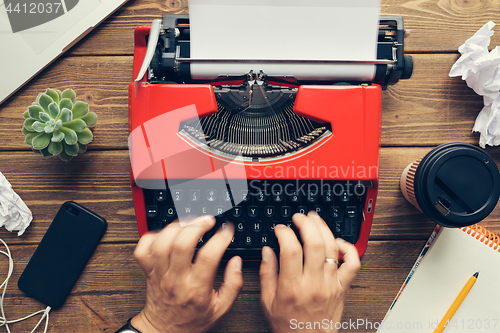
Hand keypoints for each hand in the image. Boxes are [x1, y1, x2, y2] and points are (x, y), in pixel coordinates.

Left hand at [131, 216, 242, 332]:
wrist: (164, 332)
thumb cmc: (193, 320)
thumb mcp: (222, 308)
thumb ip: (233, 284)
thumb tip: (236, 261)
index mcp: (197, 288)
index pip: (209, 256)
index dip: (220, 238)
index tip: (227, 230)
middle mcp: (176, 279)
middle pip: (182, 244)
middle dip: (196, 226)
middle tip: (207, 220)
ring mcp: (159, 274)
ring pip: (162, 243)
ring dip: (176, 227)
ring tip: (189, 222)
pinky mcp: (148, 272)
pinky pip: (143, 250)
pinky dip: (151, 236)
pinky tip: (166, 234)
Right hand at [260, 211, 360, 332]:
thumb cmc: (288, 324)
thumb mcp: (268, 300)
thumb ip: (266, 273)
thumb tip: (267, 250)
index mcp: (291, 286)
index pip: (290, 249)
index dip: (284, 232)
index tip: (280, 228)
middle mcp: (313, 283)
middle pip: (315, 243)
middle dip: (306, 224)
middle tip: (299, 217)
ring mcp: (330, 284)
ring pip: (332, 248)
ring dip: (324, 229)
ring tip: (315, 220)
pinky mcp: (342, 287)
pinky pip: (353, 264)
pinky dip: (348, 249)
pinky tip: (337, 242)